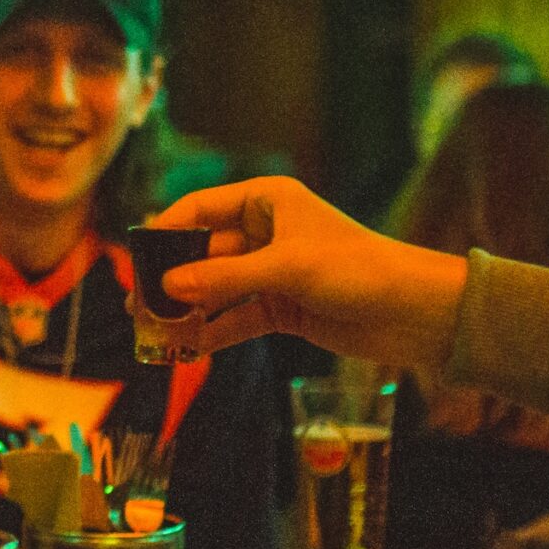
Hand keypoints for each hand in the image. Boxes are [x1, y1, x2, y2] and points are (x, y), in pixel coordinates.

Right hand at [144, 176, 469, 367]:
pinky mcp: (282, 306)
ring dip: (188, 309)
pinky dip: (213, 331)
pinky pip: (235, 317)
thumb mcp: (285, 269)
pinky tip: (187, 348)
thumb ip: (223, 279)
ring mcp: (272, 271)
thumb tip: (165, 288)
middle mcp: (265, 231)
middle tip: (137, 305)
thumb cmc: (356, 269)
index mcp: (267, 201)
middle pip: (203, 252)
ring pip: (216, 288)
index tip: (135, 258)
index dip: (165, 232)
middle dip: (172, 279)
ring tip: (153, 331)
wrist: (414, 311)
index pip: (200, 209)